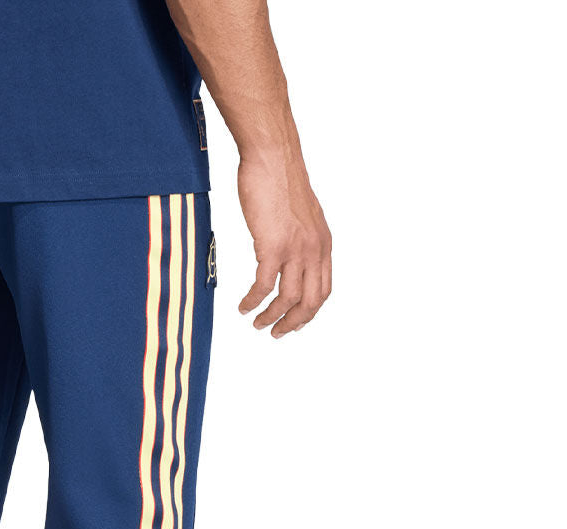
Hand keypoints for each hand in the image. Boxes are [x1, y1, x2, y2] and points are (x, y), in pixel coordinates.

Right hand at [236, 150, 331, 337]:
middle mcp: (314, 250)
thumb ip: (300, 239)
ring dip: (271, 317)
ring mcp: (295, 249)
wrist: (273, 157)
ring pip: (288, 299)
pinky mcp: (273, 246)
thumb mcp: (300, 216)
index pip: (322, 290)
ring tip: (256, 323)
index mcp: (322, 244)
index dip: (308, 313)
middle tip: (275, 333)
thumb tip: (287, 255)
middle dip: (293, 323)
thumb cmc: (280, 180)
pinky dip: (253, 301)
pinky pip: (263, 286)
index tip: (293, 322)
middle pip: (310, 302)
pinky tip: (243, 306)